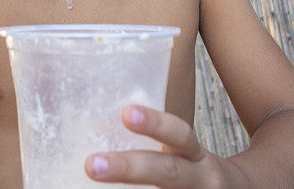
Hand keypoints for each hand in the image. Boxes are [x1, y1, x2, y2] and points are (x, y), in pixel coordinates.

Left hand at [84, 105, 248, 187]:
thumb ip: (153, 141)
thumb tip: (93, 129)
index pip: (178, 134)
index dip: (155, 124)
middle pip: (168, 172)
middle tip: (92, 164)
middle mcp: (201, 179)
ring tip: (97, 180)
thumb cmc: (195, 170)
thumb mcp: (183, 151)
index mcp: (195, 155)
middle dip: (128, 168)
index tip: (126, 112)